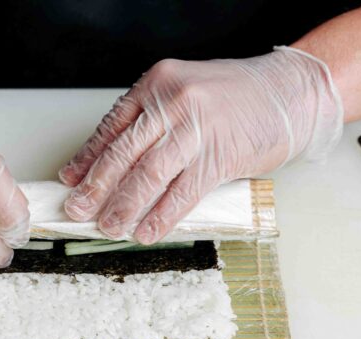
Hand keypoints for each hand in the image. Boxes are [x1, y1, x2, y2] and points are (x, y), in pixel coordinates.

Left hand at [59, 47, 342, 243]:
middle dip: (95, 187)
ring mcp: (197, 128)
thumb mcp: (184, 95)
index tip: (70, 181)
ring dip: (123, 206)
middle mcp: (174, 102)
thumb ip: (150, 122)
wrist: (290, 92)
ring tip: (108, 227)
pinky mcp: (220, 155)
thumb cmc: (235, 98)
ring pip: (148, 175)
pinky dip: (161, 216)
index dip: (87, 158)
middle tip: (77, 211)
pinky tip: (146, 231)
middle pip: (123, 153)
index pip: (112, 127)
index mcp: (158, 84)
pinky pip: (183, 193)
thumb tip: (110, 161)